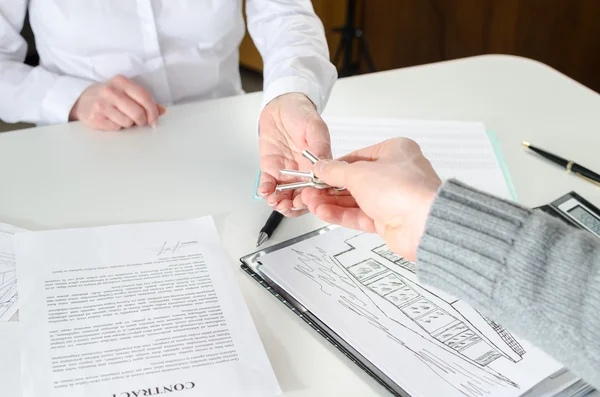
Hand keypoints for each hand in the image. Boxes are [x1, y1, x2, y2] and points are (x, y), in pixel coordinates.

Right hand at [69, 75, 166, 130]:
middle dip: (142, 120)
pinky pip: (117, 128)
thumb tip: (163, 111)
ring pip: (128, 122)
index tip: (154, 119)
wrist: (83, 100)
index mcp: (121, 81)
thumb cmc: (110, 96)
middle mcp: (110, 91)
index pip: (144, 97)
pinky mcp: (95, 118)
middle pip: (138, 113)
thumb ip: (145, 100)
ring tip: (120, 116)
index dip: (153, 111)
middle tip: (138, 120)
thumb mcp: (126, 92)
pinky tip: (111, 119)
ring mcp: (101, 104)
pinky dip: (117, 126)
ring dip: (128, 123)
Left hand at [258, 93, 330, 216]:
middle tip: (289, 206)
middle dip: (295, 207)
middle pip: (302, 198)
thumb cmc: (301, 114)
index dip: (313, 198)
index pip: (319, 189)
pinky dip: (266, 191)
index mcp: (318, 166)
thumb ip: (319, 146)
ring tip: (275, 201)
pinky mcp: (271, 169)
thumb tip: (322, 164)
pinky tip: (265, 192)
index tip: (306, 200)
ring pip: (285, 196)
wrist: (282, 105)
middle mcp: (303, 173)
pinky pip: (269, 184)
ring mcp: (287, 173)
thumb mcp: (315, 127)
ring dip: (280, 203)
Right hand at [301, 138, 441, 260]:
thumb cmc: (406, 190)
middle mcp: (396, 174)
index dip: (335, 165)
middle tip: (311, 189)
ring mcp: (392, 198)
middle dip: (330, 186)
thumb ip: (336, 171)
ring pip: (355, 200)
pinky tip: (324, 212)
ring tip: (312, 202)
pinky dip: (341, 214)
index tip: (318, 171)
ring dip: (332, 202)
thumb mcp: (360, 173)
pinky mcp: (388, 220)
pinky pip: (359, 216)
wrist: (422, 224)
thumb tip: (323, 167)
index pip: (358, 157)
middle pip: (355, 180)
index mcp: (396, 152)